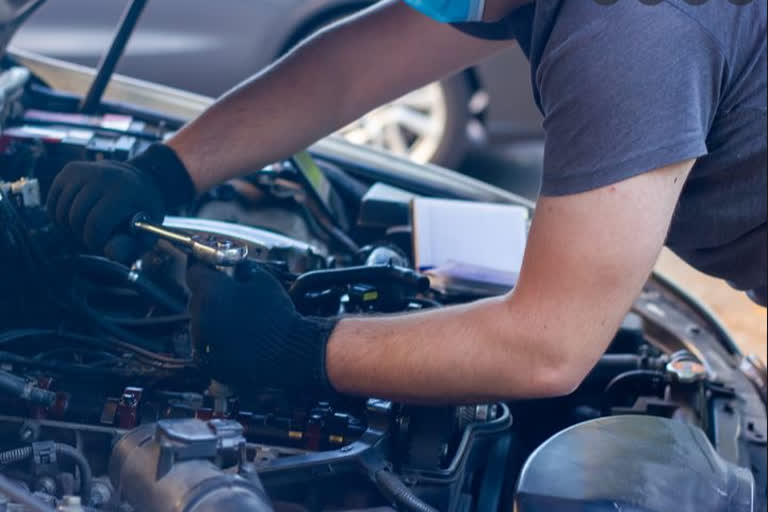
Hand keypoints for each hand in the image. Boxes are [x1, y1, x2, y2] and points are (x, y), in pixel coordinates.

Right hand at [46, 144, 195, 261]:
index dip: (95, 241)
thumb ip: (131, 247)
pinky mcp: (70, 170)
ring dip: (69, 228)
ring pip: (61, 211)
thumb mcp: (146, 230)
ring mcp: (84, 170)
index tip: (103, 244)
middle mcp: (102, 175)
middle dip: (82, 235)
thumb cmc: (143, 211)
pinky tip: (76, 219)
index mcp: (123, 191)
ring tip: (88, 228)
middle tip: (95, 238)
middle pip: (75, 217)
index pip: (95, 224)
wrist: (139, 179)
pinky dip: (59, 217)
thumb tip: (112, 254)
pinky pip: (52, 203)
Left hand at [186, 264, 337, 396]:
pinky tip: (236, 343)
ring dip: (213, 322)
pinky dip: (215, 345)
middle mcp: (200, 316)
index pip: (194, 274)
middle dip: (211, 298)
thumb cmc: (277, 314)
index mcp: (210, 292)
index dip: (206, 272)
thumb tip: (234, 264)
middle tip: (235, 301)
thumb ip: (243, 269)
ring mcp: (202, 342)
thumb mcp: (263, 280)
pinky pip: (205, 348)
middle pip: (197, 300)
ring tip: (240, 326)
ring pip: (200, 324)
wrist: (287, 353)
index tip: (215, 275)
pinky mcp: (208, 363)